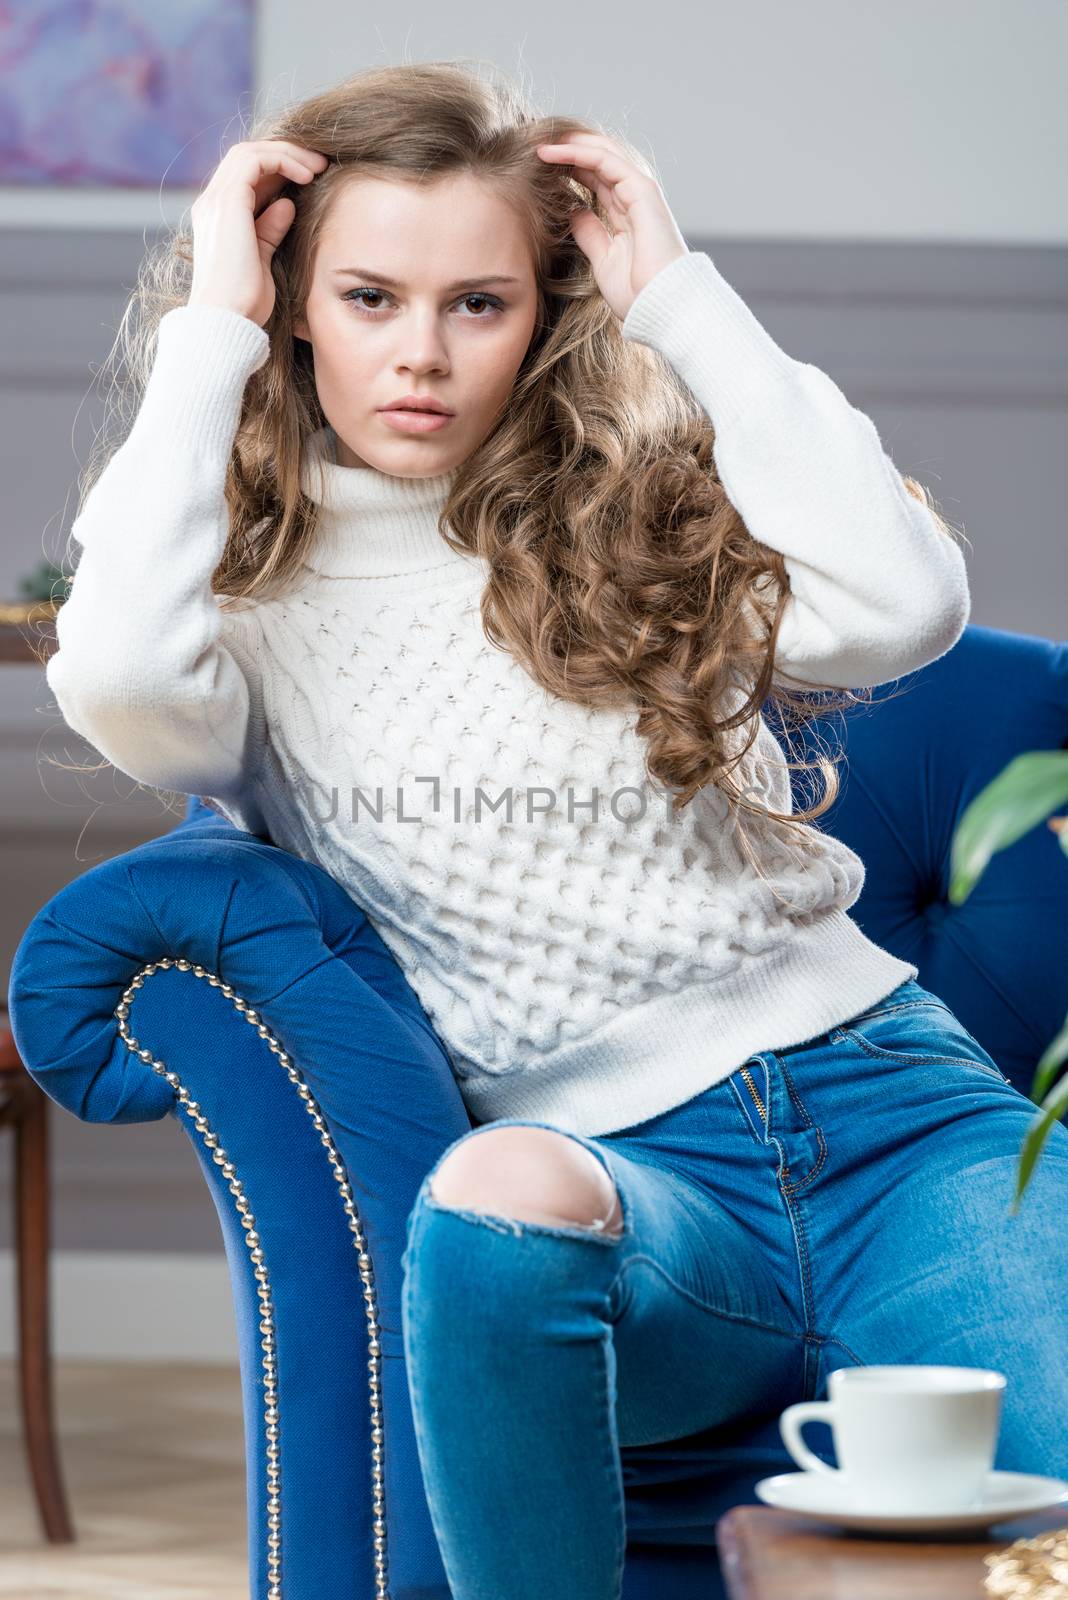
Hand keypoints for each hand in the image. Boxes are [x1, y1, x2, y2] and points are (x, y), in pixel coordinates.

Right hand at [189, 138, 328, 328]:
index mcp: (218, 217)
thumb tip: (287, 204)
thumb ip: (270, 229)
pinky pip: (254, 161)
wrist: (227, 319)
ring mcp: (216, 200)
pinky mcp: (227, 202)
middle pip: (248, 158)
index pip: (247, 177)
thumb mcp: (263, 260)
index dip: (279, 170)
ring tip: (318, 166)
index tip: (312, 177)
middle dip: (286, 154)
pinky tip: (307, 175)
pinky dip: (282, 161)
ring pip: (250, 152)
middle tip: (320, 163)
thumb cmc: (245, 303)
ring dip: (287, 153)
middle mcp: (212, 203)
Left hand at [536, 134, 688, 320]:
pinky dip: (578, 153)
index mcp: (625, 213)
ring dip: (567, 145)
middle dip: (565, 150)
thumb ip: (589, 232)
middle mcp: (634, 197)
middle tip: (533, 144)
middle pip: (596, 161)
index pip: (594, 178)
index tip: (536, 166)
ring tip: (538, 142)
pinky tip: (553, 153)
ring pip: (600, 154)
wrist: (659, 305)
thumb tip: (572, 211)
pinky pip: (605, 161)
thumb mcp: (602, 259)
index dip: (566, 168)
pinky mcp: (641, 190)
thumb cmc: (636, 292)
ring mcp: (639, 191)